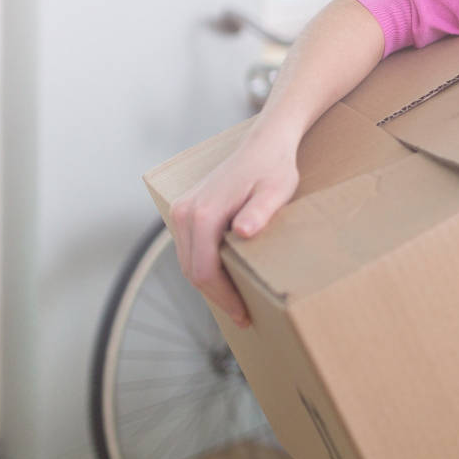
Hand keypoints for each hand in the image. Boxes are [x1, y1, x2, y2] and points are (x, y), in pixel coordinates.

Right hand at [169, 124, 300, 327]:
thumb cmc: (274, 168)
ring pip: (189, 261)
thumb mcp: (276, 191)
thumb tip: (243, 231)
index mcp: (202, 214)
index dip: (223, 297)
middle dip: (216, 296)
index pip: (204, 271)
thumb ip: (260, 211)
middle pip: (193, 270)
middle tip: (242, 315)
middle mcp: (185, 213)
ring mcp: (182, 210)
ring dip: (209, 284)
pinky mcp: (187, 209)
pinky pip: (191, 248)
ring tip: (236, 301)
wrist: (264, 143)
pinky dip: (205, 267)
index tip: (243, 314)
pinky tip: (227, 277)